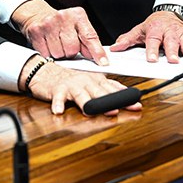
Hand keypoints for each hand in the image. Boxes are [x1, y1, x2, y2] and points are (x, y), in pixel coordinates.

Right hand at [12, 0, 107, 64]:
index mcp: (77, 15)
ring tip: (57, 44)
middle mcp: (63, 17)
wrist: (38, 14)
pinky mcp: (36, 30)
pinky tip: (48, 45)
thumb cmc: (61, 24)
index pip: (90, 36)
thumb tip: (95, 57)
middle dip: (71, 52)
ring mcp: (48, 23)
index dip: (97, 52)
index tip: (103, 63)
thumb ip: (87, 40)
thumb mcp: (78, 26)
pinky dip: (48, 54)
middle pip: (73, 48)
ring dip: (59, 54)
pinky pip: (46, 53)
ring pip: (59, 53)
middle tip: (66, 46)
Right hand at [21, 57, 141, 115]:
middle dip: (107, 101)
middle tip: (116, 109)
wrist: (46, 72)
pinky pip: (58, 97)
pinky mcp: (57, 89)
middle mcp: (86, 82)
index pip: (113, 90)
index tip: (136, 105)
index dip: (124, 98)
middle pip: (99, 92)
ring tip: (90, 110)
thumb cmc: (71, 79)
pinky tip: (58, 110)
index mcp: (96, 80)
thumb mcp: (92, 81)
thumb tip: (128, 96)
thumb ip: (109, 88)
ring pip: (80, 94)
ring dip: (86, 102)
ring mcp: (72, 86)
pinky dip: (58, 104)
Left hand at [110, 11, 182, 62]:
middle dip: (172, 51)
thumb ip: (127, 39)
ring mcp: (180, 33)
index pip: (152, 40)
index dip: (152, 50)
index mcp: (155, 30)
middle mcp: (168, 31)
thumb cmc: (154, 24)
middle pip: (170, 42)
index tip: (152, 59)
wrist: (169, 12)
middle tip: (173, 61)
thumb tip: (115, 47)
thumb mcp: (139, 30)